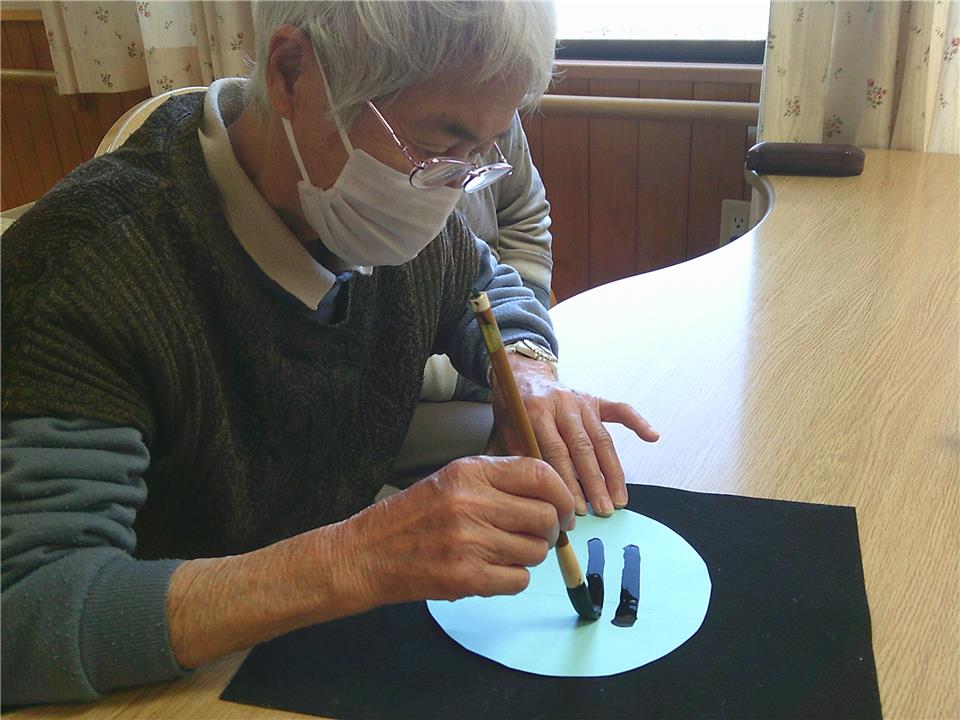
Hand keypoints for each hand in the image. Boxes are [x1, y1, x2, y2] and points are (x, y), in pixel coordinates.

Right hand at [343, 455, 575, 604]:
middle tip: (539, 535)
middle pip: (545, 516)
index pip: (539, 474)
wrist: (366, 554)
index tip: (565, 508)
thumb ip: (497, 481)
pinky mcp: (466, 577)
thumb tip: (551, 494)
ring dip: (529, 555)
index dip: (562, 494)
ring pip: (536, 551)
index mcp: (469, 472)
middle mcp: (471, 503)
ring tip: (503, 552)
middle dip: (551, 530)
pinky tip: (491, 570)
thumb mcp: (451, 479)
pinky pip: (519, 580)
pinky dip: (513, 579)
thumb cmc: (411, 517)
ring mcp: (469, 541)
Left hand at [493, 355, 658, 516]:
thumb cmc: (512, 406)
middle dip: (595, 483)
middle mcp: (563, 404)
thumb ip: (522, 455)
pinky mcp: (594, 398)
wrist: (523, 374)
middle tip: (603, 510)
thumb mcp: (507, 429)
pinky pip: (620, 410)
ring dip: (613, 471)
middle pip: (583, 448)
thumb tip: (542, 489)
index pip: (557, 452)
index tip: (575, 508)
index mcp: (536, 411)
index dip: (568, 483)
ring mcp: (581, 400)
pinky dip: (638, 422)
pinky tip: (652, 437)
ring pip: (602, 439)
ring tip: (619, 498)